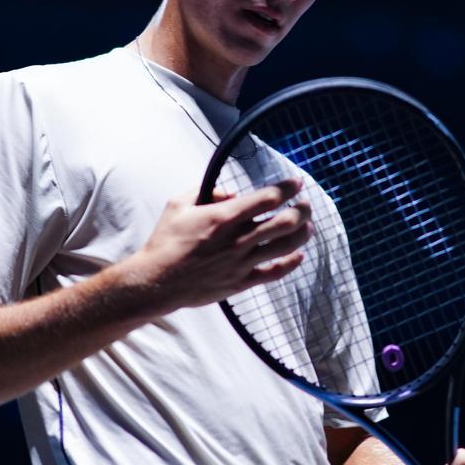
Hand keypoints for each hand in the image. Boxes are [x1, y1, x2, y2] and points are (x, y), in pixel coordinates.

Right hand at [127, 177, 311, 310]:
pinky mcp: (241, 281)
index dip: (287, 188)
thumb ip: (205, 192)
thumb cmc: (165, 241)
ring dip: (301, 234)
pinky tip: (298, 255)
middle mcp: (238, 240)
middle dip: (302, 210)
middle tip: (306, 205)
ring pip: (285, 246)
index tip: (296, 182)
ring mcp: (242, 262)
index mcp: (224, 217)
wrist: (156, 282)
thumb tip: (230, 194)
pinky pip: (274, 273)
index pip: (267, 198)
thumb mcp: (178, 205)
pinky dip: (291, 263)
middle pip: (285, 222)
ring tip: (308, 226)